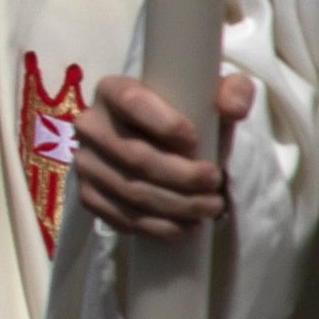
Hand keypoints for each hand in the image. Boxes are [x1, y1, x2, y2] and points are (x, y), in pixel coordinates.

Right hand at [74, 71, 254, 239]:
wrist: (159, 145)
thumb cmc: (187, 117)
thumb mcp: (211, 97)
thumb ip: (233, 92)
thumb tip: (233, 109)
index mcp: (113, 90)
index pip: (132, 103)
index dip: (165, 124)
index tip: (195, 141)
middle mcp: (90, 125)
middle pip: (135, 156)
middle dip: (182, 176)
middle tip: (215, 183)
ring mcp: (85, 163)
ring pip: (131, 191)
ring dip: (177, 205)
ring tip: (210, 207)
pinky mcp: (88, 194)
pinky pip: (120, 217)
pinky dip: (158, 227)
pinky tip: (186, 228)